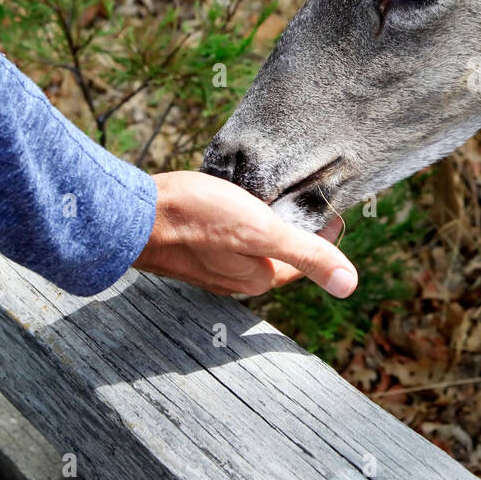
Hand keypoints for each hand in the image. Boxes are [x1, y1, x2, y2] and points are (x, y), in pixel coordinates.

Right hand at [133, 171, 356, 297]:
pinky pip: (226, 235)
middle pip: (278, 254)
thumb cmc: (196, 220)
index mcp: (257, 280)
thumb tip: (350, 285)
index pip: (305, 260)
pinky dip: (240, 219)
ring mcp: (209, 265)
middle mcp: (234, 279)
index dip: (324, 235)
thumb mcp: (261, 232)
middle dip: (296, 230)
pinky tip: (236, 199)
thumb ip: (306, 254)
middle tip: (309, 197)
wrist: (130, 214)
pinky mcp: (189, 246)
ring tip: (277, 194)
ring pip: (251, 244)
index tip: (333, 209)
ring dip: (266, 223)